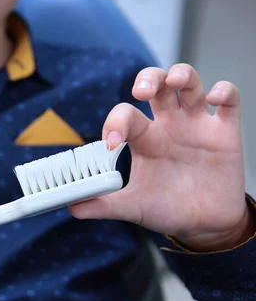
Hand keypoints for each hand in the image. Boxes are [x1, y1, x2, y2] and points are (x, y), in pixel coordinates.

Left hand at [69, 63, 252, 251]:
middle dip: (148, 78)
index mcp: (144, 140)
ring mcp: (196, 125)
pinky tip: (214, 98)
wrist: (205, 225)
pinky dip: (223, 91)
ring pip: (189, 83)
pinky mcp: (225, 131)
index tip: (111, 144)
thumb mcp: (133, 207)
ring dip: (182, 74)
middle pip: (157, 85)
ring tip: (175, 81)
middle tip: (141, 91)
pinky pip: (229, 99)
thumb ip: (103, 204)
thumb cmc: (167, 209)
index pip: (126, 115)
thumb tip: (72, 206)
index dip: (115, 123)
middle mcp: (168, 126)